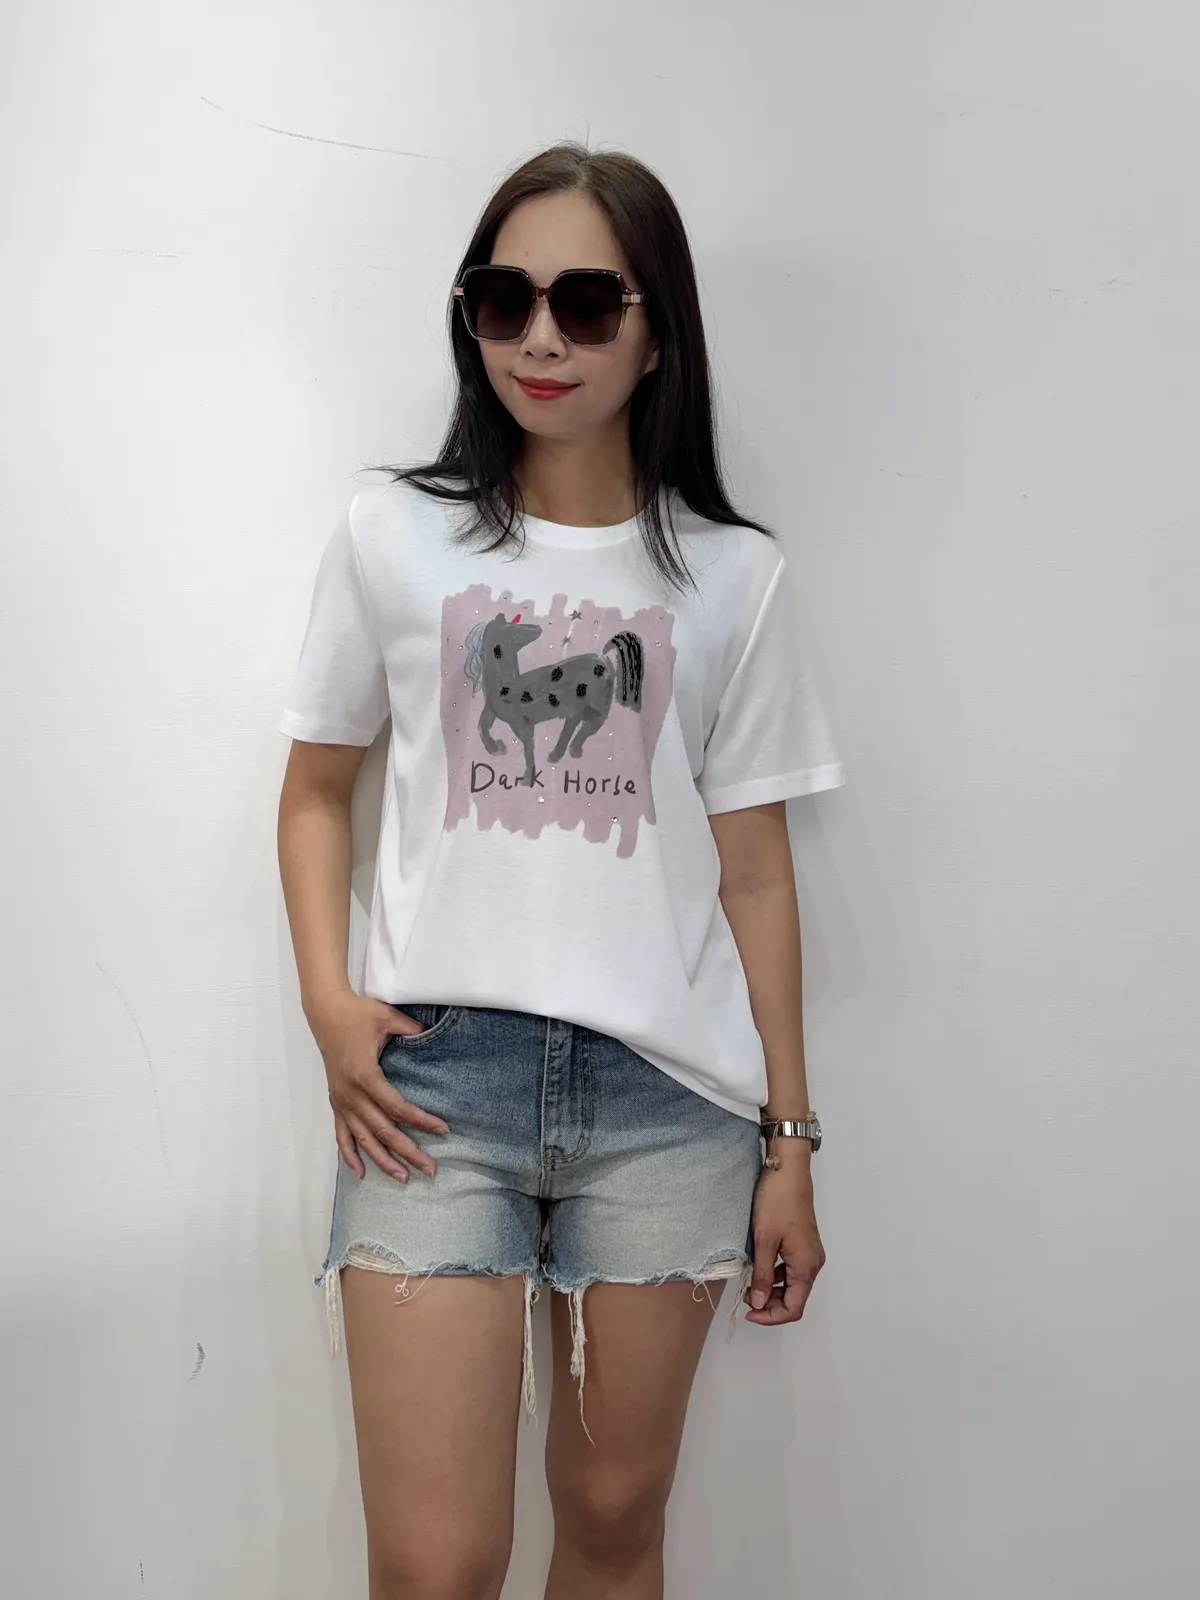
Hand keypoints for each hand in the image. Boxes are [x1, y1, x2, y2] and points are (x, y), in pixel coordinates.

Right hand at [306, 990, 448, 1181]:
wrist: (326, 1012)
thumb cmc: (358, 1014)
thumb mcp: (387, 1017)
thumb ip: (412, 1029)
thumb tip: (433, 1035)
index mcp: (365, 1075)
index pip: (397, 1107)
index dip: (421, 1121)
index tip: (442, 1130)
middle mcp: (351, 1094)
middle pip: (383, 1131)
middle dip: (408, 1152)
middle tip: (431, 1169)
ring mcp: (341, 1101)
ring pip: (363, 1139)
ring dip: (383, 1161)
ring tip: (404, 1178)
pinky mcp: (335, 1103)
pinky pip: (341, 1135)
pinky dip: (349, 1155)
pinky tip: (360, 1173)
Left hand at [745, 1140, 825, 1324]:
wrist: (788, 1171)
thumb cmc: (777, 1202)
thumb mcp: (764, 1241)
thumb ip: (761, 1275)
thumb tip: (758, 1303)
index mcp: (806, 1266)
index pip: (793, 1308)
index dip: (771, 1316)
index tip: (748, 1312)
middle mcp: (813, 1263)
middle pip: (795, 1298)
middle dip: (770, 1304)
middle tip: (745, 1298)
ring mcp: (810, 1252)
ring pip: (793, 1284)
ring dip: (771, 1290)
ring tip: (748, 1284)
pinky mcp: (803, 1243)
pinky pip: (792, 1269)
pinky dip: (775, 1274)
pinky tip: (758, 1267)